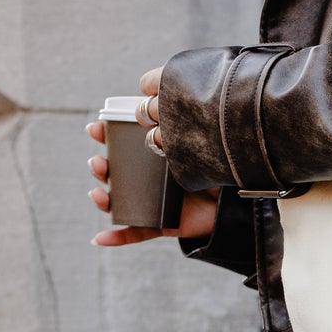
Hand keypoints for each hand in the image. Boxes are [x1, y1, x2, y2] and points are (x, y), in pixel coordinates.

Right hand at [87, 66, 217, 246]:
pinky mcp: (159, 224)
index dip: (104, 135)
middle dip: (100, 167)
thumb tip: (156, 93)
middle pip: (114, 172)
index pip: (121, 141)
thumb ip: (180, 122)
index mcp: (151, 154)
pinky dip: (116, 237)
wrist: (236, 199)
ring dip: (102, 198)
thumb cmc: (216, 165)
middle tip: (98, 164)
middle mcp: (146, 177)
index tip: (95, 128)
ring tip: (99, 194)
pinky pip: (135, 232)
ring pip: (118, 201)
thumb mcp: (198, 141)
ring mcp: (150, 201)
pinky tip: (99, 239)